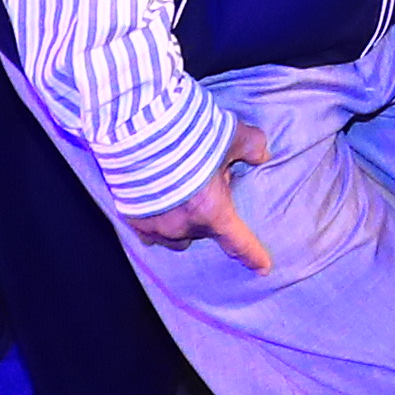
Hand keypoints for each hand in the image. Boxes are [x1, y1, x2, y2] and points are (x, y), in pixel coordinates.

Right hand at [133, 119, 278, 269]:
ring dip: (181, 221)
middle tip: (205, 186)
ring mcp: (155, 225)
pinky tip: (156, 202)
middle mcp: (184, 226)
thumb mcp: (232, 134)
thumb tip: (261, 154)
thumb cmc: (190, 133)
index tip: (263, 267)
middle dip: (208, 214)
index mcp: (213, 212)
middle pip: (203, 232)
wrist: (140, 128)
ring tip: (179, 195)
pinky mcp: (131, 216)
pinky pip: (149, 231)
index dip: (253, 255)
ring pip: (175, 235)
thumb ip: (252, 146)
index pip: (238, 241)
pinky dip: (156, 220)